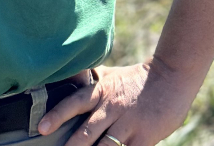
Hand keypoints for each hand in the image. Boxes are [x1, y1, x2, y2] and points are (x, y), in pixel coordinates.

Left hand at [37, 61, 198, 145]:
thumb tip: (66, 80)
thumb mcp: (110, 75)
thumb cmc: (135, 79)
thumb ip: (90, 81)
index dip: (58, 115)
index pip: (74, 103)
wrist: (171, 78)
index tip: (42, 128)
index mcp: (101, 91)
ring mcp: (128, 124)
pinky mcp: (144, 138)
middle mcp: (112, 108)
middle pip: (86, 132)